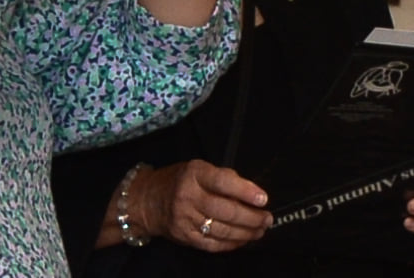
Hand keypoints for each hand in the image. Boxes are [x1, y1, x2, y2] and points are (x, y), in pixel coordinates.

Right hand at [126, 159, 271, 252]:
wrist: (146, 200)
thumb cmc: (178, 181)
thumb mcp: (197, 169)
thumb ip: (223, 178)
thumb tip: (251, 193)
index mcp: (193, 174)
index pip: (223, 182)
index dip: (245, 191)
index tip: (263, 198)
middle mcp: (188, 196)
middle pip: (226, 211)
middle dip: (252, 217)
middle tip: (267, 218)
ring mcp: (185, 218)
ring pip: (222, 230)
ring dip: (246, 233)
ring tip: (260, 230)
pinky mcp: (184, 236)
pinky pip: (213, 244)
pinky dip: (231, 244)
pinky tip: (243, 240)